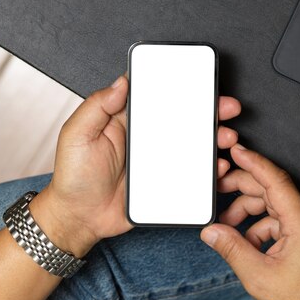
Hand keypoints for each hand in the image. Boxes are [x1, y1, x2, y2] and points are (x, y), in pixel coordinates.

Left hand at [30, 75, 241, 256]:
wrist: (80, 218)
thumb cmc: (74, 177)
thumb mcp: (77, 135)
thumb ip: (97, 106)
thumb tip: (121, 82)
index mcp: (126, 120)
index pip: (156, 97)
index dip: (179, 87)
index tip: (200, 82)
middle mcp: (146, 137)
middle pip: (182, 118)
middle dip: (208, 110)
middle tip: (226, 108)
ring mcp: (158, 160)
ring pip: (192, 143)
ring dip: (213, 137)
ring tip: (226, 137)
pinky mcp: (165, 181)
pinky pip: (191, 172)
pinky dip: (208, 168)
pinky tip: (217, 165)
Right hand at [200, 145, 299, 299]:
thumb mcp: (258, 275)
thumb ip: (232, 249)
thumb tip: (212, 231)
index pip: (276, 180)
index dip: (253, 162)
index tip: (236, 150)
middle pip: (272, 189)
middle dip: (242, 189)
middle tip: (219, 192)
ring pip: (274, 202)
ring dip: (249, 211)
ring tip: (230, 227)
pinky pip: (281, 216)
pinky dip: (261, 225)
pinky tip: (249, 242)